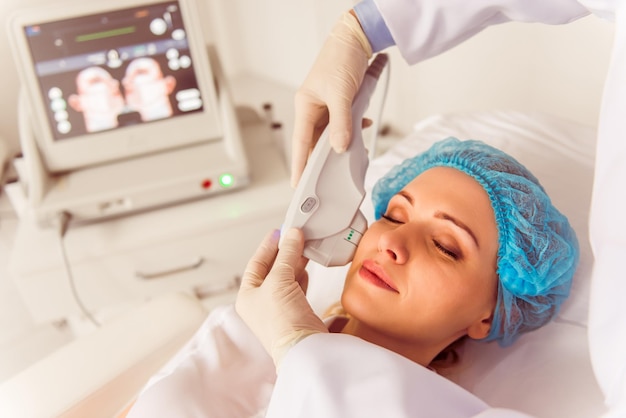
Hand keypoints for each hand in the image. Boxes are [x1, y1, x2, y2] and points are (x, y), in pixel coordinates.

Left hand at [235, 228, 327, 369]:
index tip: (279, 231)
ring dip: (294, 262)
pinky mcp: (294, 313)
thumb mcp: (279, 281)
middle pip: (272, 269)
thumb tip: (293, 235)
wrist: (302, 348)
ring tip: (304, 247)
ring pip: (285, 278)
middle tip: (296, 236)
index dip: (268, 246)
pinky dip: (301, 276)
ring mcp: (277, 308)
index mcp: (246, 295)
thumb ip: (287, 255)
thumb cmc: (282, 321)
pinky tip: (306, 269)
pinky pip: (296, 288)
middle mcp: (259, 302)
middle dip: (284, 252)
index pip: (256, 263)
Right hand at [291, 11, 371, 186]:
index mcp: (305, 107)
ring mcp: (326, 106)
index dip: (299, 165)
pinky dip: (353, 128)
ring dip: (343, 140)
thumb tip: (339, 147)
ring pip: (332, 133)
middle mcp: (313, 109)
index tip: (297, 184)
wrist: (357, 38)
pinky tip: (363, 125)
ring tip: (351, 151)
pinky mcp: (340, 103)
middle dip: (325, 156)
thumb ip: (340, 122)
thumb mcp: (341, 94)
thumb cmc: (341, 58)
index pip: (300, 143)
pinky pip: (344, 123)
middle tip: (330, 176)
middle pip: (316, 141)